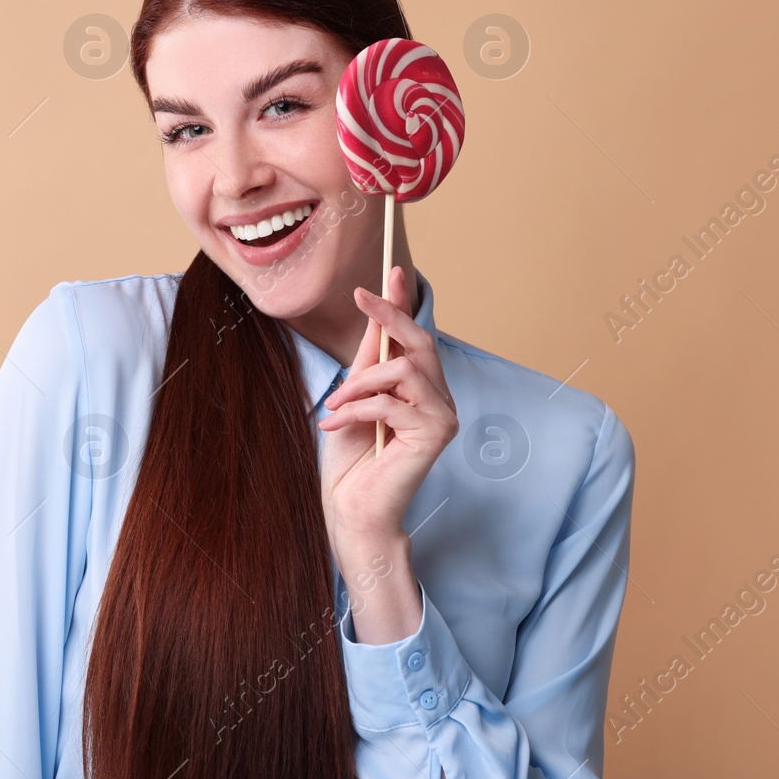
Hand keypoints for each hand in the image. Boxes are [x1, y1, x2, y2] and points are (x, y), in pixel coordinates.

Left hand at [318, 265, 458, 546]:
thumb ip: (370, 360)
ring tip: (335, 406)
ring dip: (360, 383)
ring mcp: (442, 417)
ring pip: (404, 370)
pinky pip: (392, 403)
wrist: (350, 507)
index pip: (416, 338)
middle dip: (390, 317)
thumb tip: (376, 316)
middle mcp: (440, 399)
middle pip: (421, 343)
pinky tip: (336, 425)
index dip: (404, 304)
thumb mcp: (355, 396)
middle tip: (362, 299)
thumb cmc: (352, 457)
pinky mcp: (435, 436)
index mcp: (423, 389)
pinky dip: (357, 410)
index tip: (392, 271)